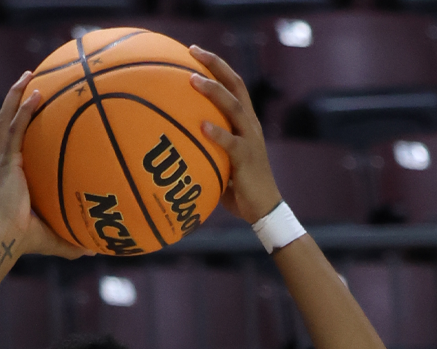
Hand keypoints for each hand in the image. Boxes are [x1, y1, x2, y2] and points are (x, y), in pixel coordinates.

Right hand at [0, 70, 86, 260]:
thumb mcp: (57, 236)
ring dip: (15, 95)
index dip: (23, 122)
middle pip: (9, 122)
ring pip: (7, 119)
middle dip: (17, 99)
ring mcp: (5, 159)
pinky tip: (35, 93)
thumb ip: (74, 240)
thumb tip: (96, 250)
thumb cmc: (28, 240)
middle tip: (30, 79)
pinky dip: (23, 110)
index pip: (17, 141)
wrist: (9, 239)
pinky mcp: (6, 160)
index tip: (35, 106)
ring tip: (28, 75)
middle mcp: (7, 162)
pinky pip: (15, 129)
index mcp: (14, 173)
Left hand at [187, 47, 283, 223]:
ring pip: (234, 108)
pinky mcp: (247, 159)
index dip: (217, 66)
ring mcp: (250, 139)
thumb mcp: (219, 160)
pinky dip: (217, 133)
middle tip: (193, 52)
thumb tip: (172, 143)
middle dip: (216, 66)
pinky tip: (202, 125)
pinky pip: (231, 143)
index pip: (233, 85)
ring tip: (194, 81)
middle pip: (236, 85)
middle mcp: (250, 125)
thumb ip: (204, 148)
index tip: (195, 52)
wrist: (263, 209)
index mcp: (245, 122)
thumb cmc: (237, 187)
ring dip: (214, 93)